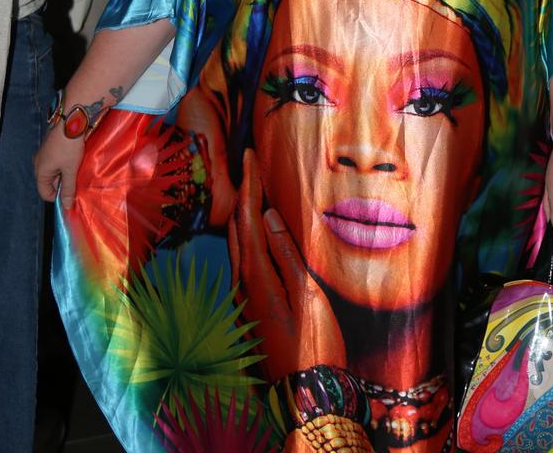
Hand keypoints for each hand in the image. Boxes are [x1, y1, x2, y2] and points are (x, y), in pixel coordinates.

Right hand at [34, 127, 85, 209]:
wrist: (71, 121)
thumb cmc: (69, 147)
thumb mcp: (70, 169)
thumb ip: (69, 188)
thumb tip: (67, 206)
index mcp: (40, 171)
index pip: (45, 193)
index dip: (58, 197)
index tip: (72, 195)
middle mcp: (38, 163)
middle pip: (49, 182)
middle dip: (63, 184)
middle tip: (77, 183)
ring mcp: (44, 154)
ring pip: (54, 171)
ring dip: (65, 174)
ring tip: (77, 172)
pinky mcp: (51, 147)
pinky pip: (56, 162)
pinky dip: (65, 165)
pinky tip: (75, 162)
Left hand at [227, 150, 344, 379]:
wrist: (307, 397)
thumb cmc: (315, 347)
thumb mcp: (307, 296)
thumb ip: (285, 254)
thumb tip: (267, 216)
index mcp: (256, 277)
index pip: (247, 218)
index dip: (249, 184)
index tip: (249, 153)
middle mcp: (243, 285)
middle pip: (237, 227)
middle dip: (243, 192)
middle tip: (251, 162)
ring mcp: (245, 299)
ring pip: (238, 244)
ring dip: (243, 212)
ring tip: (253, 188)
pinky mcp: (252, 309)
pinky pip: (244, 259)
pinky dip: (247, 235)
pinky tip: (257, 233)